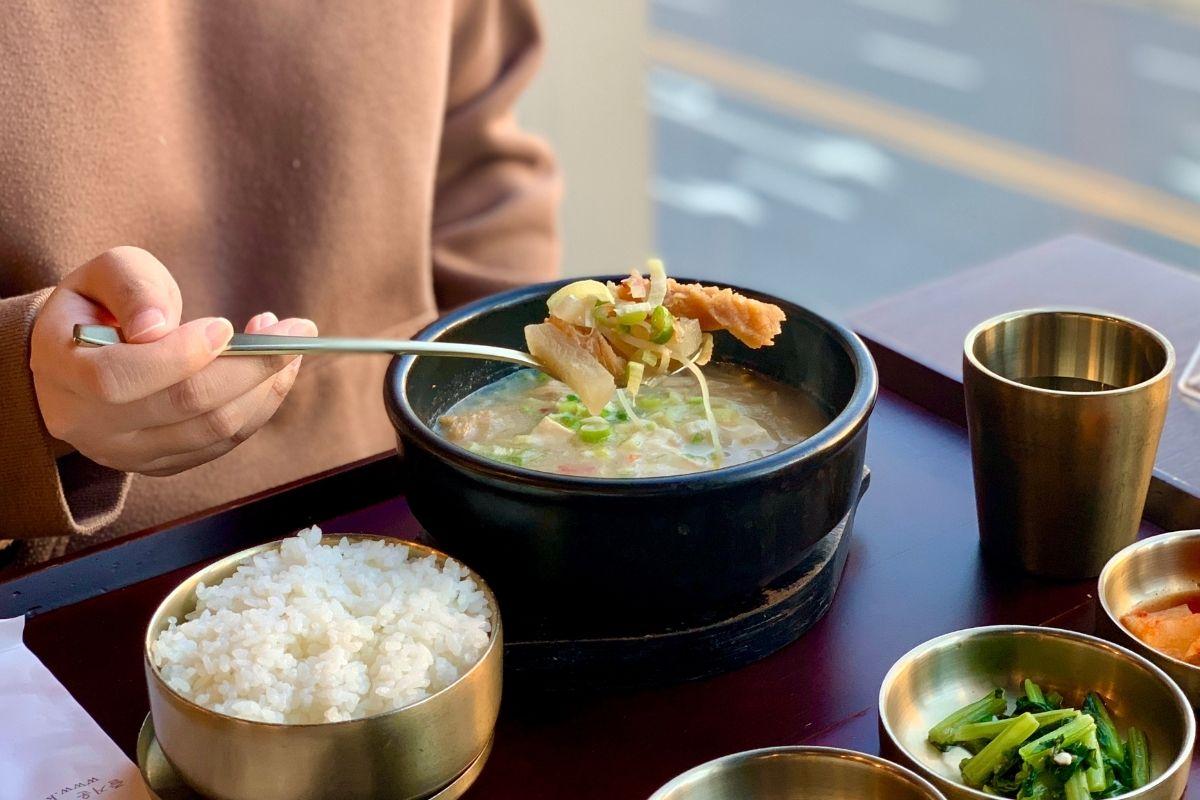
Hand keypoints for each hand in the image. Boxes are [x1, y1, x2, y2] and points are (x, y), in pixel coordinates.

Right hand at [31, 246, 315, 475]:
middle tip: (294, 330)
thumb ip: (132, 287)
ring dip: (265, 385)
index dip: (179, 355)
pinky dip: (261, 405)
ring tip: (287, 343)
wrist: (83, 355)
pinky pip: (226, 442)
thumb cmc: (98, 306)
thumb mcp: (105, 275)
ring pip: (215, 429)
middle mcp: (90, 425)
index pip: (118, 378)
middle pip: (183, 406)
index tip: (226, 325)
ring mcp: (128, 453)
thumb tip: (157, 328)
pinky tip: (273, 370)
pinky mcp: (165, 463)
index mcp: (61, 372)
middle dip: (250, 366)